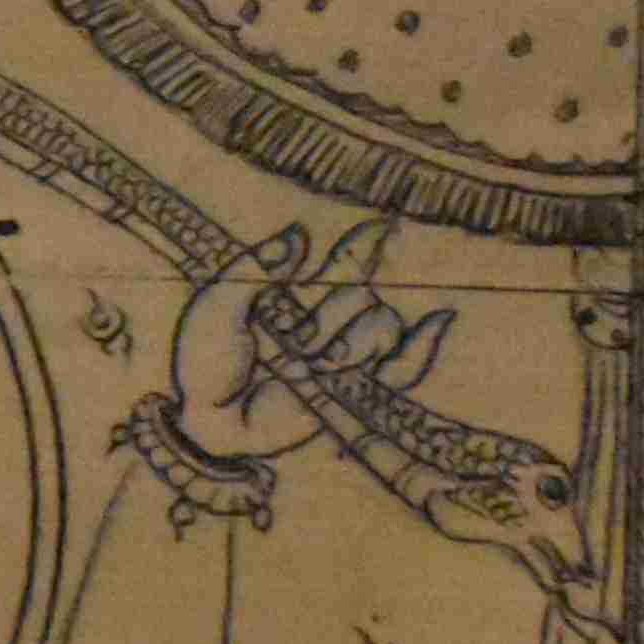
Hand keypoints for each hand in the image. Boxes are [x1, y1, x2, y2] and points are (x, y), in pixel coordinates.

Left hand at [165, 216, 447, 465]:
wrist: (210, 419)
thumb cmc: (205, 361)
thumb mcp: (217, 307)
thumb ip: (254, 270)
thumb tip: (297, 237)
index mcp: (301, 293)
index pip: (348, 261)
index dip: (369, 242)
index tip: (386, 224)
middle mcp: (330, 319)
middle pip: (362, 297)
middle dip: (330, 319)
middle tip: (293, 345)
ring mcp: (346, 354)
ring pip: (383, 327)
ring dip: (352, 344)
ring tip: (315, 366)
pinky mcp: (356, 390)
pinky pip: (404, 367)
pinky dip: (423, 347)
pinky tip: (438, 322)